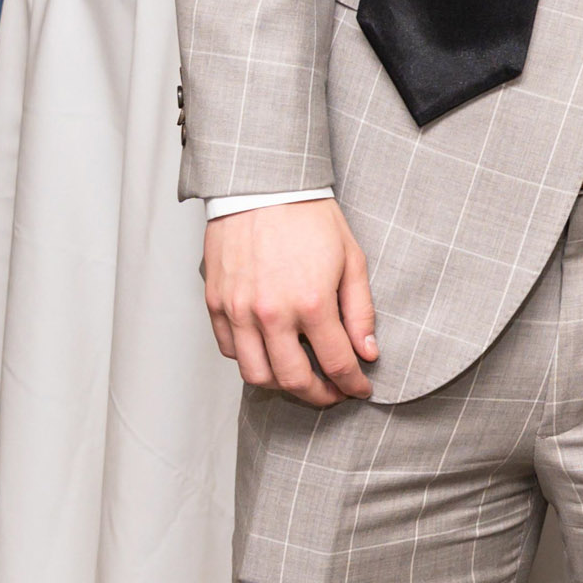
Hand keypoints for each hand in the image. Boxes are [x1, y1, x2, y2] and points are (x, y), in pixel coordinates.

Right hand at [204, 198, 377, 404]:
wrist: (263, 185)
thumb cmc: (309, 217)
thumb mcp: (351, 258)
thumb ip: (360, 310)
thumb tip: (366, 352)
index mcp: (311, 302)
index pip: (336, 363)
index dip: (352, 383)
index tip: (360, 389)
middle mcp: (271, 313)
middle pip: (293, 380)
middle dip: (319, 396)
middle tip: (333, 394)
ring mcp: (238, 310)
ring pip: (256, 374)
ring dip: (281, 385)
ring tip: (300, 377)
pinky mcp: (216, 303)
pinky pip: (230, 350)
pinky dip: (250, 360)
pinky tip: (269, 351)